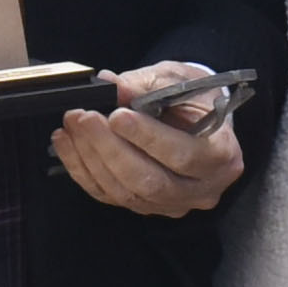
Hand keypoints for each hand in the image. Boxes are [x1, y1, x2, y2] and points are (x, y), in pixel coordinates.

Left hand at [54, 62, 248, 218]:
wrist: (197, 115)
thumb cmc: (193, 96)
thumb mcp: (177, 79)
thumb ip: (146, 84)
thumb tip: (112, 85)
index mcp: (221, 155)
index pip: (184, 155)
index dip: (147, 138)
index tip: (116, 115)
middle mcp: (202, 189)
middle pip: (152, 182)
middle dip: (111, 149)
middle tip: (84, 118)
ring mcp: (173, 204)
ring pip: (127, 193)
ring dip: (92, 159)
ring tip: (72, 126)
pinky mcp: (145, 207)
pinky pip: (109, 196)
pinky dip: (83, 171)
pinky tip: (66, 144)